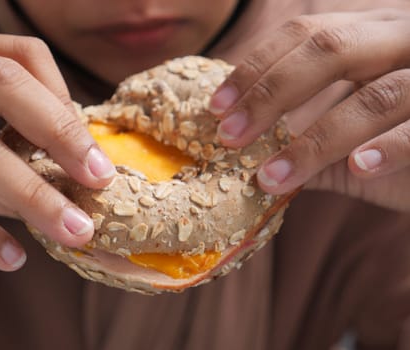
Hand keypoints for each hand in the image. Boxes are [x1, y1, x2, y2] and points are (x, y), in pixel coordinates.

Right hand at [0, 30, 115, 270]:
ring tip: (72, 230)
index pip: (20, 56)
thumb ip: (6, 148)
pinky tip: (10, 256)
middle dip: (59, 134)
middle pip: (1, 84)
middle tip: (100, 180)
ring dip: (31, 193)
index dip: (63, 98)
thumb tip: (75, 182)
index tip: (90, 150)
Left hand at [210, 9, 409, 211]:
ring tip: (271, 177)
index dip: (256, 68)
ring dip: (316, 141)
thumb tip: (234, 151)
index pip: (304, 34)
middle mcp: (403, 39)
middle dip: (272, 93)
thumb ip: (296, 139)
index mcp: (370, 34)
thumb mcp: (340, 136)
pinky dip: (388, 148)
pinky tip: (356, 169)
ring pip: (377, 96)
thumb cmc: (392, 145)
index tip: (217, 108)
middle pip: (333, 48)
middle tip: (230, 136)